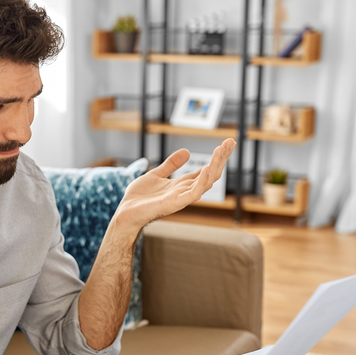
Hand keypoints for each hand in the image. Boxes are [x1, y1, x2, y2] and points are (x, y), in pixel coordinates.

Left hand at [116, 140, 235, 229]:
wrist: (124, 213)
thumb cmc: (139, 198)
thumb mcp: (156, 174)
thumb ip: (170, 165)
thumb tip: (187, 151)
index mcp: (182, 184)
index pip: (205, 169)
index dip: (217, 157)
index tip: (228, 142)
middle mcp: (185, 191)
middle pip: (210, 174)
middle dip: (221, 158)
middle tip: (230, 141)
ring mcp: (181, 198)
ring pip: (205, 182)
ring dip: (215, 166)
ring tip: (222, 150)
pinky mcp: (174, 204)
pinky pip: (193, 194)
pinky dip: (201, 182)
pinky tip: (207, 168)